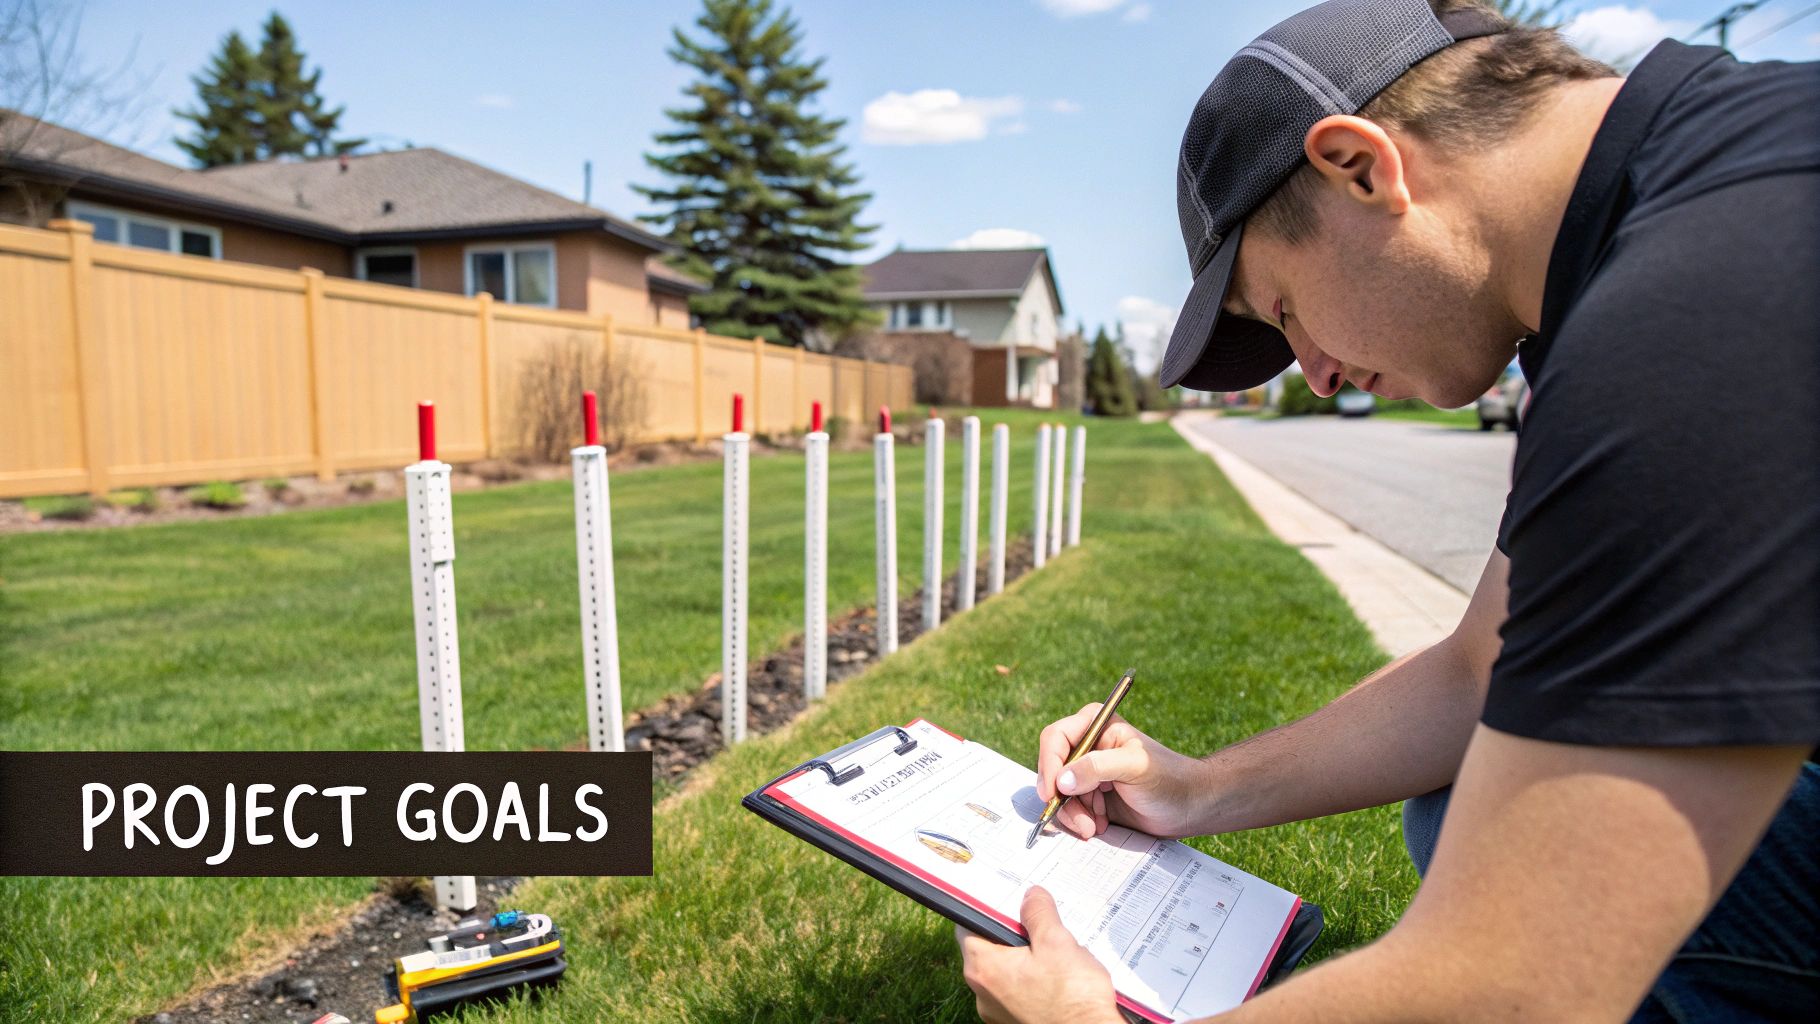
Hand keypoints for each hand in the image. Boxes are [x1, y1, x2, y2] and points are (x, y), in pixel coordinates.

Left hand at [955, 887, 1121, 1023]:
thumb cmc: (1072, 998)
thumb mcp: (1057, 942)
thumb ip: (1038, 913)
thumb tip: (1030, 896)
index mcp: (984, 968)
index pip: (968, 927)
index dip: (986, 910)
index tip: (1006, 901)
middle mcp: (984, 994)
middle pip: (988, 949)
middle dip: (1012, 933)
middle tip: (1039, 922)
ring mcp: (999, 1012)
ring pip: (1006, 972)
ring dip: (1026, 958)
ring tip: (1055, 950)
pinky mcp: (1016, 1022)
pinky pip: (1019, 992)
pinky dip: (1034, 981)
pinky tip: (1059, 975)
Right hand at [1037, 704, 1208, 839]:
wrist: (1189, 806)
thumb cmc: (1168, 778)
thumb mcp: (1134, 767)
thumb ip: (1097, 768)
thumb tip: (1062, 780)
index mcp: (1095, 725)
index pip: (1055, 738)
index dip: (1049, 765)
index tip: (1054, 793)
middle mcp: (1086, 746)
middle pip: (1052, 770)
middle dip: (1063, 799)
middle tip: (1083, 823)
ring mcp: (1087, 772)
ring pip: (1058, 794)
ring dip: (1072, 815)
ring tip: (1094, 828)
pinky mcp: (1090, 796)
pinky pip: (1068, 809)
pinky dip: (1079, 821)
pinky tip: (1099, 825)